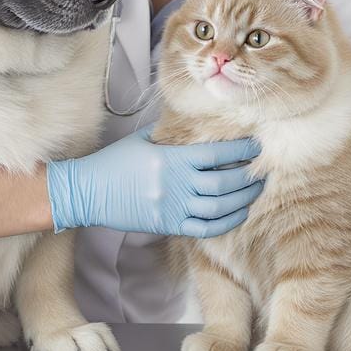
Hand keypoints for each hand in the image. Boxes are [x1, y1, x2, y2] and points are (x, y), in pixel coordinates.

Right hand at [45, 126, 263, 236]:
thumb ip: (169, 133)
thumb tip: (195, 122)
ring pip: (219, 208)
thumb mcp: (141, 140)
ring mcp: (172, 208)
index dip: (240, 150)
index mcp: (170, 159)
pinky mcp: (168, 225)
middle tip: (262, 171)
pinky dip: (226, 222)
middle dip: (248, 177)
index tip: (255, 146)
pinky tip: (238, 213)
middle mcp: (175, 185)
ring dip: (242, 200)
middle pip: (224, 183)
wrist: (88, 192)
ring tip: (255, 191)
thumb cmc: (113, 162)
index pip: (215, 153)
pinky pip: (205, 228)